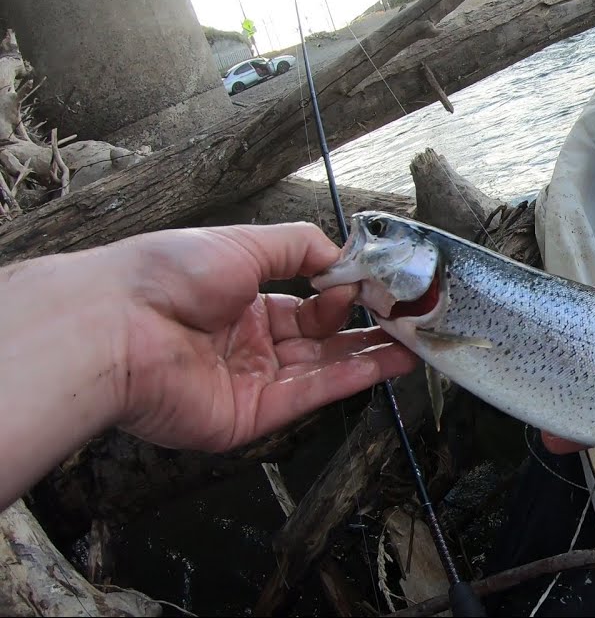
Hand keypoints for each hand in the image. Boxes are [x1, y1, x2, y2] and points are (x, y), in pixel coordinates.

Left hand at [112, 222, 418, 451]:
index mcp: (237, 299)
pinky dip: (348, 379)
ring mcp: (247, 382)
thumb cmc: (164, 276)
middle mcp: (245, 342)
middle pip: (318, 339)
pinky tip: (384, 364)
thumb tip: (344, 255)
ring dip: (369, 356)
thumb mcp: (243, 243)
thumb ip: (300, 248)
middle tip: (409, 320)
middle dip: (365, 329)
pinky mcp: (248, 416)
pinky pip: (307, 394)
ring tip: (414, 345)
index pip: (304, 302)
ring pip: (321, 369)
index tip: (377, 284)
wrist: (115, 326)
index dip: (341, 294)